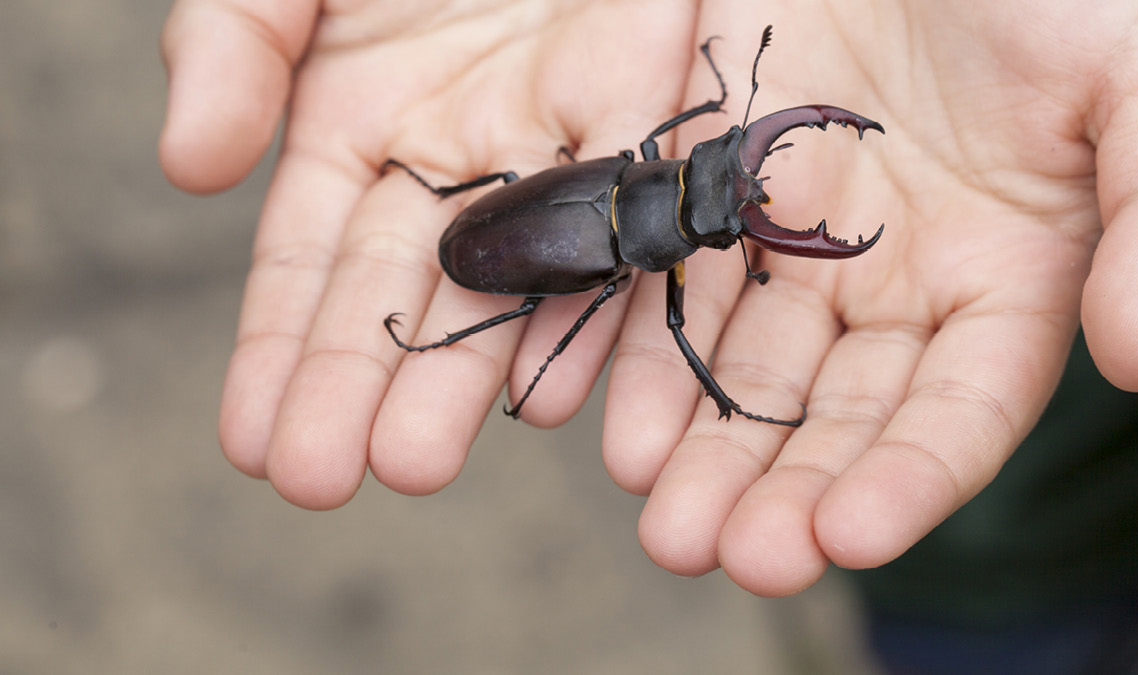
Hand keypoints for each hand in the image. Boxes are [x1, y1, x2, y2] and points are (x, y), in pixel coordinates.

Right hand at [160, 0, 703, 505]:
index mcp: (363, 134)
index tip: (255, 442)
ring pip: (520, 283)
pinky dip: (603, 300)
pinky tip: (563, 387)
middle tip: (332, 478)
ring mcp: (558, 153)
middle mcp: (461, 167)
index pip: (314, 268)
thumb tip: (192, 167)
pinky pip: (630, 220)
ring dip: (473, 375)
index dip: (281, 352)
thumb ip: (232, 46)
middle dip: (367, 388)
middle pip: (412, 297)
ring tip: (420, 461)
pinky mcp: (651, 119)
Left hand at [602, 0, 1137, 594]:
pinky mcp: (718, 183)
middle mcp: (896, 284)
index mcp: (1007, 282)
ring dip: (705, 448)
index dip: (910, 479)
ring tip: (664, 522)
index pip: (961, 411)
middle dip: (786, 491)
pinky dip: (645, 347)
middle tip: (734, 556)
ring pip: (747, 366)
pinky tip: (616, 419)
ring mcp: (799, 237)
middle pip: (839, 415)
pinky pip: (675, 276)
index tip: (849, 534)